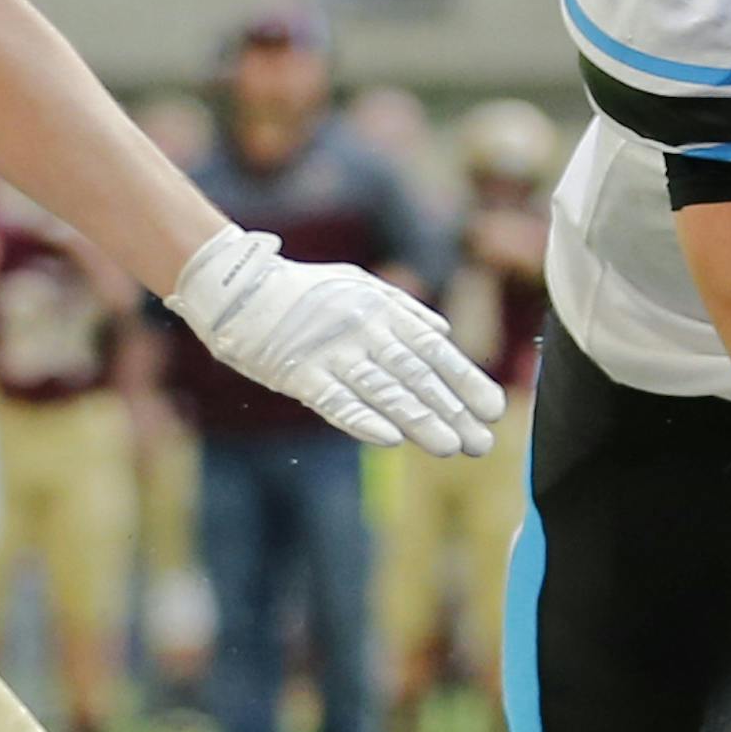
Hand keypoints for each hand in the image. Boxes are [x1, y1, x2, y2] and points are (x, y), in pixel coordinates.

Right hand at [167, 225, 503, 456]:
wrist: (237, 286)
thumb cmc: (304, 290)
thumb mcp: (360, 285)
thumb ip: (405, 310)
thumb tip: (444, 336)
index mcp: (382, 310)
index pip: (434, 352)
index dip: (466, 381)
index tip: (494, 409)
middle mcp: (362, 330)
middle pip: (416, 376)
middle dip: (452, 411)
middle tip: (482, 442)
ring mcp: (330, 351)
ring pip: (383, 391)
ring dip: (419, 421)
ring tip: (450, 447)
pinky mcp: (297, 371)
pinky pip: (334, 400)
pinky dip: (361, 419)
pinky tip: (389, 441)